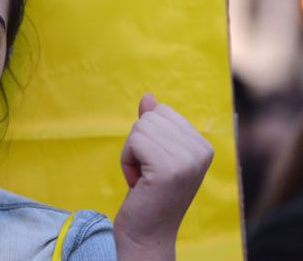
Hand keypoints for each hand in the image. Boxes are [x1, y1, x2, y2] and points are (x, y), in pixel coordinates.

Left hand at [114, 94, 213, 260]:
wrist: (147, 234)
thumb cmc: (148, 194)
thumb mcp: (154, 154)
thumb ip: (153, 125)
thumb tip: (148, 96)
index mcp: (203, 145)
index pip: (161, 111)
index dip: (147, 136)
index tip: (153, 165)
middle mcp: (202, 150)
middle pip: (150, 117)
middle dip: (137, 143)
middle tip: (146, 173)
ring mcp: (188, 160)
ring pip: (140, 128)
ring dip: (131, 153)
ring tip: (143, 179)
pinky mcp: (169, 169)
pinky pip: (133, 142)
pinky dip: (127, 161)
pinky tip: (138, 183)